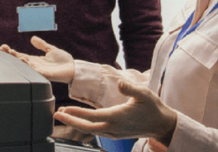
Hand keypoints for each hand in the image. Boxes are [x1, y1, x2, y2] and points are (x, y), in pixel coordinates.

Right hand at [0, 36, 74, 83]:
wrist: (73, 68)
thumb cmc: (63, 61)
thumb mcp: (50, 49)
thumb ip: (41, 44)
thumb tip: (32, 38)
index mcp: (35, 60)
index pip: (20, 55)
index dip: (11, 52)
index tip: (3, 47)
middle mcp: (35, 65)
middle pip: (19, 60)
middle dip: (10, 55)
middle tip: (2, 49)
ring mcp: (39, 70)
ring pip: (24, 65)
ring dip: (17, 58)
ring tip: (10, 52)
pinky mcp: (45, 74)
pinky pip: (34, 70)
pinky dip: (27, 65)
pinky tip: (22, 59)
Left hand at [54, 80, 176, 145]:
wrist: (161, 124)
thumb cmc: (153, 107)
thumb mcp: (144, 94)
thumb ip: (131, 89)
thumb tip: (119, 84)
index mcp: (118, 117)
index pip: (93, 116)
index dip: (78, 113)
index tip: (65, 109)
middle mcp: (114, 127)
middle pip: (87, 127)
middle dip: (70, 120)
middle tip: (56, 114)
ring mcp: (114, 132)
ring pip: (91, 130)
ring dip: (76, 123)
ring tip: (63, 114)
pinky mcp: (115, 133)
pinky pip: (96, 131)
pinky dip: (85, 125)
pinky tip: (78, 119)